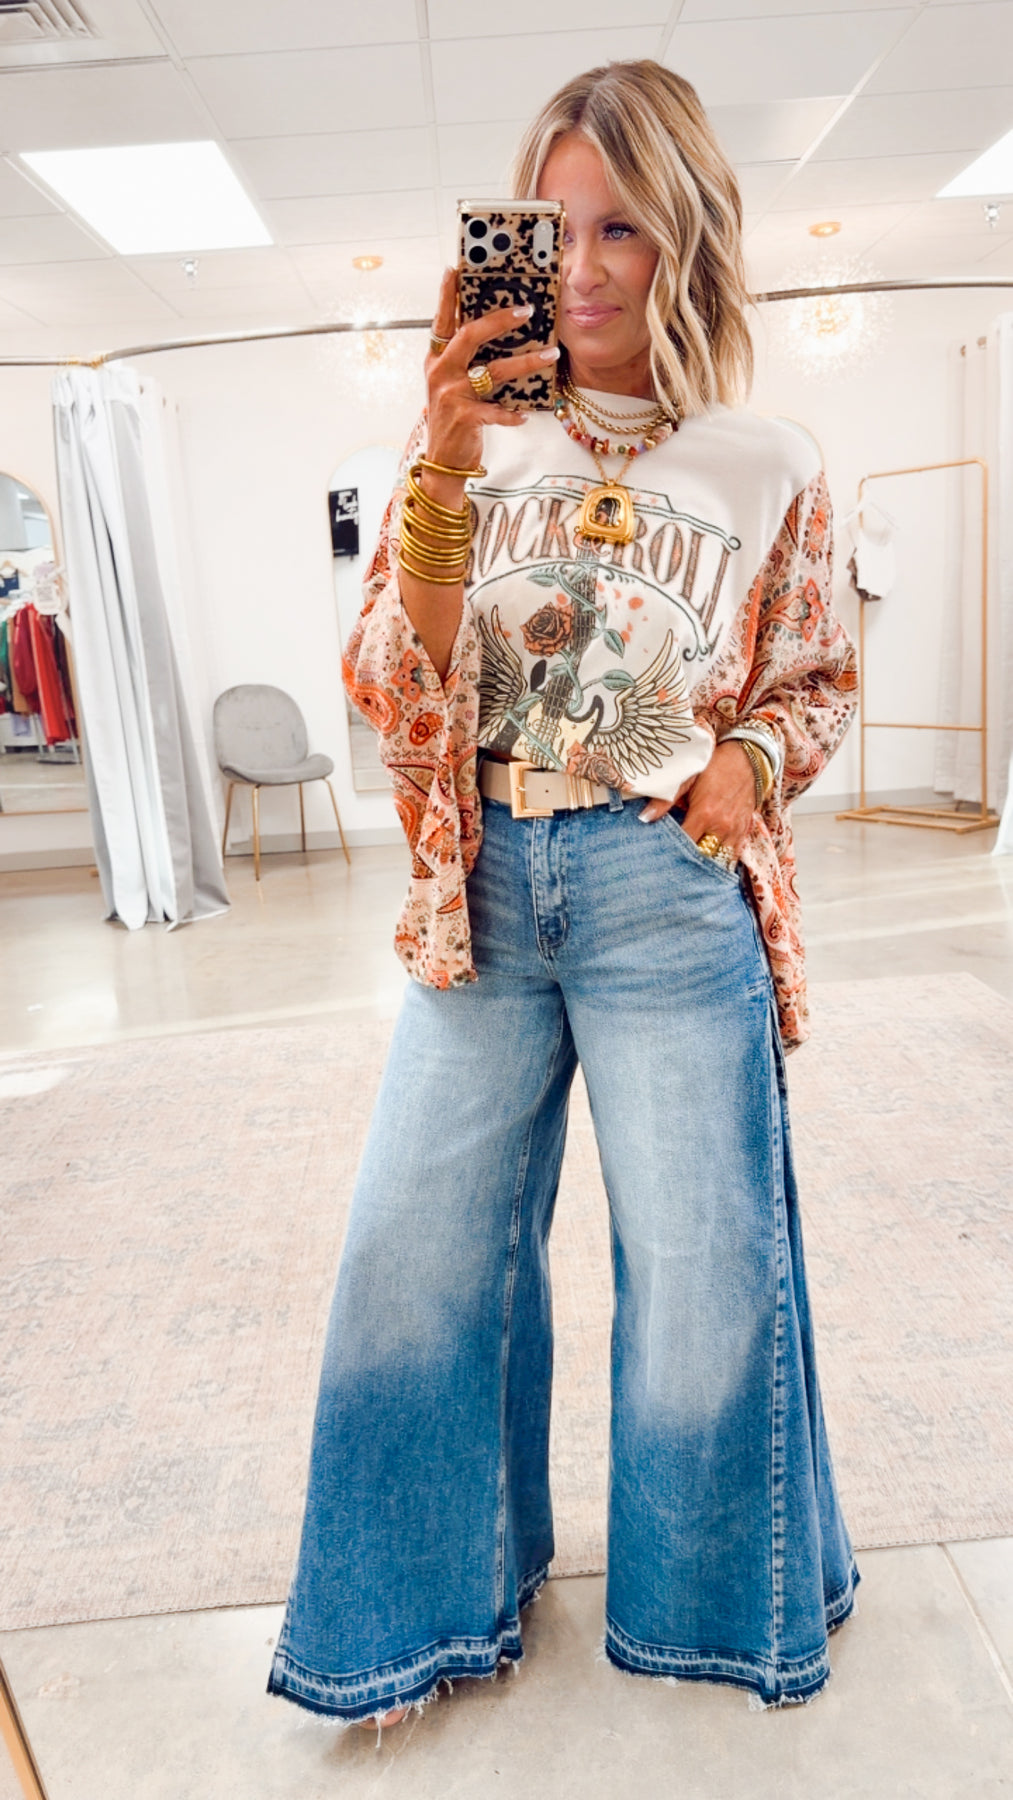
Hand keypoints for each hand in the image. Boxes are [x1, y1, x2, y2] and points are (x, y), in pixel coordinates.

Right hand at [424, 267, 559, 477]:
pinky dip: (512, 415)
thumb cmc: (454, 419)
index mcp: (437, 361)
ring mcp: (451, 395)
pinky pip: (495, 411)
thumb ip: (467, 360)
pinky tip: (524, 415)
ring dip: (526, 362)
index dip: (446, 295)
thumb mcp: (453, 385)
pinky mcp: (464, 417)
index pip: (442, 321)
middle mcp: (441, 373)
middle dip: (499, 320)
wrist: (443, 461)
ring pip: (494, 371)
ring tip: (550, 354)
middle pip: (470, 335)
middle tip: (526, 311)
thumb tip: (497, 332)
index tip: (454, 270)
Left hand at [639, 742, 756, 855]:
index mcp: (704, 814)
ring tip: (689, 863)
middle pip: (702, 857)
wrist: (748, 758)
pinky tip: (709, 859)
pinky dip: (720, 858)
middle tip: (672, 863)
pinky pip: (733, 855)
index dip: (671, 851)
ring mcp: (735, 831)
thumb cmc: (714, 767)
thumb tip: (644, 818)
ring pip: (718, 860)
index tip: (660, 854)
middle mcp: (721, 826)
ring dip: (704, 861)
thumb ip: (665, 800)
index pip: (684, 844)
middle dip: (687, 861)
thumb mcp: (687, 778)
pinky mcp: (744, 831)